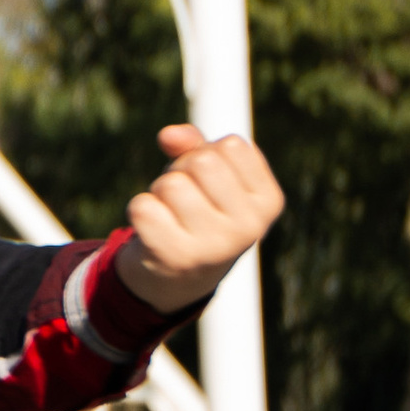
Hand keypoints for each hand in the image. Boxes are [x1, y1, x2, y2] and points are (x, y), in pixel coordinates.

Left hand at [116, 126, 283, 314]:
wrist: (179, 275)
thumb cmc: (199, 211)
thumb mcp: (209, 175)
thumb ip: (194, 144)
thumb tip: (168, 135)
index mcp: (268, 202)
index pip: (231, 146)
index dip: (208, 153)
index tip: (209, 182)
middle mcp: (249, 228)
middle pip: (201, 162)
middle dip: (182, 170)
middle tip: (184, 199)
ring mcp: (215, 247)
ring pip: (171, 183)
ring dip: (160, 191)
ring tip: (171, 214)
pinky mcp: (176, 258)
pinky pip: (144, 206)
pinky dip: (141, 210)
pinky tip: (155, 229)